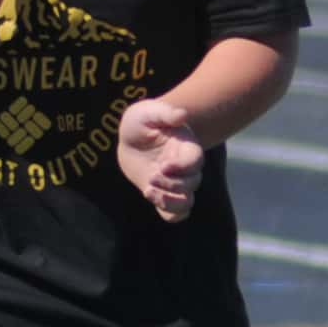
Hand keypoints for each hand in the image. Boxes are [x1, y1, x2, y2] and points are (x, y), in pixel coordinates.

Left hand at [116, 97, 204, 221]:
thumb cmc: (142, 121)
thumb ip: (164, 113)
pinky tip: (150, 196)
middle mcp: (185, 167)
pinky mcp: (164, 195)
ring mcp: (176, 183)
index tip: (163, 165)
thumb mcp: (148, 112)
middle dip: (172, 184)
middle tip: (152, 176)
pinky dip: (168, 212)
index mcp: (186, 147)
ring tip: (148, 191)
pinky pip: (176, 214)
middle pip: (193, 183)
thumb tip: (181, 115)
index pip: (196, 161)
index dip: (183, 167)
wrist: (131, 138)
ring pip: (187, 202)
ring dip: (170, 202)